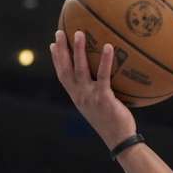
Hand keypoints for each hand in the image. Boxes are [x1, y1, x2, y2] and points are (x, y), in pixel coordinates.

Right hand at [49, 30, 137, 149]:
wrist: (119, 140)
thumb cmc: (113, 123)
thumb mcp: (99, 108)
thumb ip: (96, 94)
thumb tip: (104, 81)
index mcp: (77, 97)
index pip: (62, 75)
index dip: (57, 60)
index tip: (53, 45)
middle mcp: (79, 95)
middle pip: (66, 68)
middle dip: (61, 50)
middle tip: (60, 32)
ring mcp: (89, 96)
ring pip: (80, 69)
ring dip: (78, 50)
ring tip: (79, 33)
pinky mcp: (103, 97)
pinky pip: (103, 75)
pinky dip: (105, 60)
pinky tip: (108, 47)